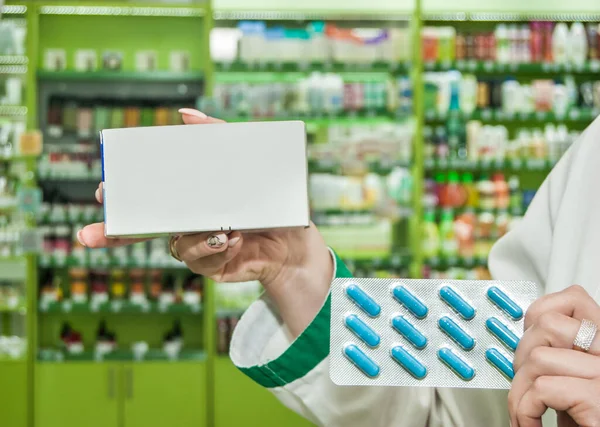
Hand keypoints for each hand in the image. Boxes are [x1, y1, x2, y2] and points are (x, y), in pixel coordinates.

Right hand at [77, 109, 333, 335]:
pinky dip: (218, 248)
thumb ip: (218, 135)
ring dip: (196, 237)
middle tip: (106, 225)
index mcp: (190, 200)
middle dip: (122, 230)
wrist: (298, 236)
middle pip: (146, 229)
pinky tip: (235, 237)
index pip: (151, 198)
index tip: (104, 193)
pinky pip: (204, 262)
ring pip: (178, 246)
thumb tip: (185, 115)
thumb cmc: (270, 197)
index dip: (124, 198)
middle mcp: (189, 225)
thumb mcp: (248, 159)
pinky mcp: (216, 266)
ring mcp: (200, 247)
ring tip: (223, 227)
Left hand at [508, 285, 599, 426]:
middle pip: (548, 324)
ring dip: (519, 390)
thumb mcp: (574, 378)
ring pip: (538, 357)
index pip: (573, 298)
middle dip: (521, 356)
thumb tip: (525, 334)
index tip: (529, 342)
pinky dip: (525, 410)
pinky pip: (542, 389)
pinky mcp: (598, 398)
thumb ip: (560, 352)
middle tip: (523, 385)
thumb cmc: (585, 420)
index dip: (539, 314)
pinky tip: (530, 423)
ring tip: (526, 411)